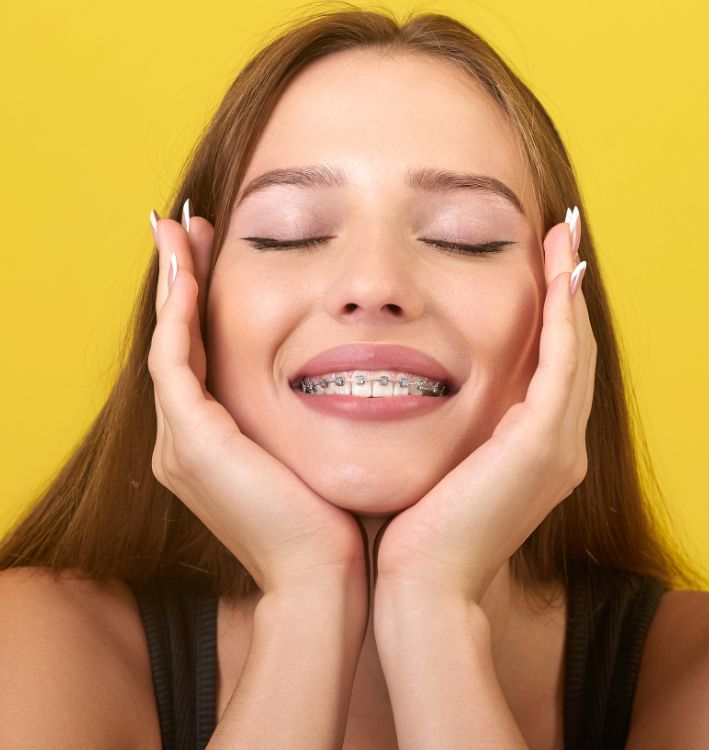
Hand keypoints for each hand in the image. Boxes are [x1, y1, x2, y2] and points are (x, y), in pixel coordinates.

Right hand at [148, 204, 369, 603]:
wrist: (323, 579)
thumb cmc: (332, 521)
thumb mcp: (315, 454)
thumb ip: (310, 416)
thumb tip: (351, 375)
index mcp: (213, 445)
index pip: (201, 358)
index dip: (202, 306)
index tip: (214, 258)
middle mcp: (185, 440)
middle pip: (178, 343)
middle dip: (181, 283)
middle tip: (186, 231)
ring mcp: (181, 441)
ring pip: (170, 343)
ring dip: (174, 285)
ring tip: (180, 232)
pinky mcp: (191, 439)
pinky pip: (176, 359)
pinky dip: (178, 314)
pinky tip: (189, 271)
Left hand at [371, 216, 595, 605]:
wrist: (423, 585)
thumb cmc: (418, 528)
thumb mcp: (444, 465)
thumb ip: (454, 428)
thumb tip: (419, 387)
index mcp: (536, 452)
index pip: (553, 368)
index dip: (552, 315)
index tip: (541, 267)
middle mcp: (559, 446)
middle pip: (573, 351)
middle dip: (567, 291)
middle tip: (559, 237)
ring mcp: (557, 446)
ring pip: (575, 349)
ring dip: (568, 290)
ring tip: (562, 238)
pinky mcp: (540, 444)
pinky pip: (560, 363)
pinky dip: (562, 318)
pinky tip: (555, 274)